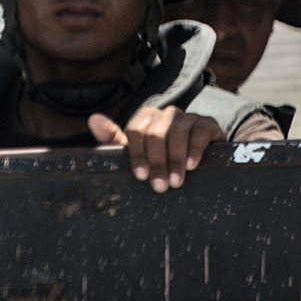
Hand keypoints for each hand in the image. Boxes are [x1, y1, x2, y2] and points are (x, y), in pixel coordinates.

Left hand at [89, 106, 224, 191]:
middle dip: (157, 161)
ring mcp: (189, 117)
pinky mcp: (208, 124)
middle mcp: (166, 114)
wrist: (201, 164)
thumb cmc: (162, 160)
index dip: (137, 154)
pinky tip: (192, 166)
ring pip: (177, 130)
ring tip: (176, 182)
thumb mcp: (138, 154)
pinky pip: (200, 130)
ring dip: (175, 158)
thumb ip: (114, 140)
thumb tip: (93, 119)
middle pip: (156, 132)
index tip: (141, 176)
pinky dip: (195, 149)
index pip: (136, 130)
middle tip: (160, 186)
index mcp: (146, 119)